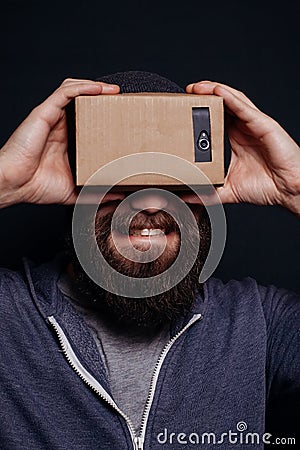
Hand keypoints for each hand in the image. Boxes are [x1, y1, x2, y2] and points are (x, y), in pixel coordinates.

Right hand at [0, 78, 121, 207]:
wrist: (16, 185)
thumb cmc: (37, 187)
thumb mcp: (76, 191)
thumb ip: (96, 192)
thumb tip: (119, 197)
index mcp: (67, 142)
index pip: (88, 121)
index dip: (106, 116)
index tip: (126, 120)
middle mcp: (60, 127)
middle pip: (84, 104)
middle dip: (104, 99)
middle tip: (124, 102)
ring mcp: (52, 118)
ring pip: (75, 92)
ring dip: (96, 87)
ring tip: (115, 91)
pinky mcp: (45, 112)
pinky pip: (65, 92)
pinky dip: (83, 87)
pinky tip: (100, 88)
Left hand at [184, 81, 299, 214]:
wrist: (288, 192)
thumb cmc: (265, 188)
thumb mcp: (228, 190)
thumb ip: (207, 193)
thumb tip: (185, 197)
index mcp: (236, 140)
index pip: (216, 118)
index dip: (200, 111)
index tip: (181, 108)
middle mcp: (245, 129)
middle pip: (223, 104)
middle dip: (204, 95)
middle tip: (186, 91)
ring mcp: (255, 125)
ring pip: (232, 100)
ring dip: (214, 90)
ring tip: (196, 87)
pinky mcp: (264, 125)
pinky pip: (245, 108)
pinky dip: (230, 98)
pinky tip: (217, 91)